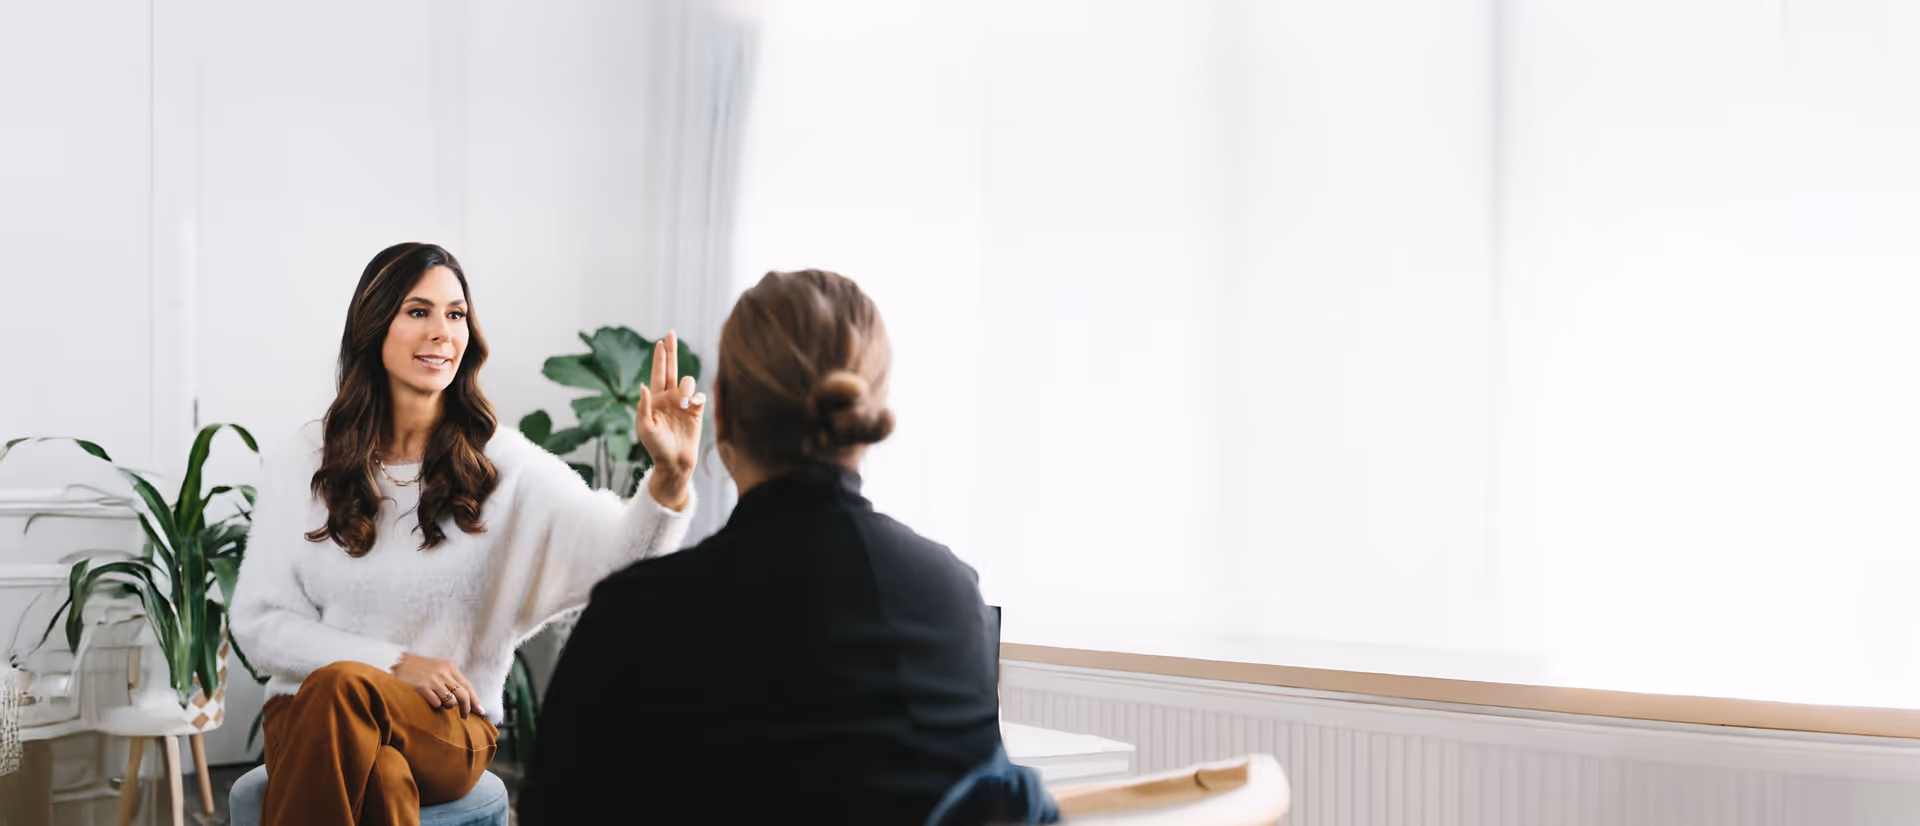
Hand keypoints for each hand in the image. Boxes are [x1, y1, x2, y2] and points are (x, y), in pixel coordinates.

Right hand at [392, 653, 482, 717]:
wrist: (392, 661)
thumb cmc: (414, 667)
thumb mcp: (434, 667)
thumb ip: (448, 678)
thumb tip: (462, 697)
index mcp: (448, 666)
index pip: (467, 685)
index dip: (475, 700)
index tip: (481, 711)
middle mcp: (443, 672)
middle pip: (463, 695)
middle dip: (467, 709)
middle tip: (466, 718)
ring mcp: (433, 680)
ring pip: (450, 702)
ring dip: (447, 707)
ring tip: (437, 702)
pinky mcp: (422, 687)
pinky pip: (436, 704)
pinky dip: (434, 706)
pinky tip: (427, 701)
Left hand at [635, 330, 705, 510]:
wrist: (675, 462)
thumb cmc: (656, 447)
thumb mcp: (644, 427)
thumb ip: (643, 406)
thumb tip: (644, 386)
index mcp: (656, 399)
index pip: (658, 373)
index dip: (660, 357)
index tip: (660, 341)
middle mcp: (670, 397)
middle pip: (672, 368)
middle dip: (671, 350)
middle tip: (670, 332)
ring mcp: (684, 403)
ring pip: (688, 382)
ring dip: (686, 388)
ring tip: (683, 403)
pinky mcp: (697, 411)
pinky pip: (700, 396)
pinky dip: (697, 398)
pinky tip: (692, 405)